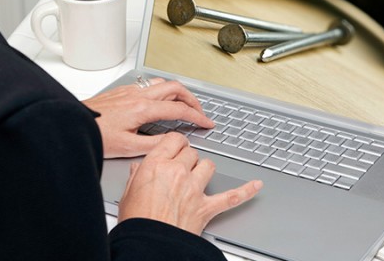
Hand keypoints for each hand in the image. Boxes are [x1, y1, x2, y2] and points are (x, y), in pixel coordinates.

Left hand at [82, 78, 213, 157]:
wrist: (71, 124)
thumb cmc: (95, 135)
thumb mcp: (128, 147)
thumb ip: (155, 144)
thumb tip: (174, 141)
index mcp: (142, 108)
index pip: (179, 109)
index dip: (197, 116)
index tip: (207, 123)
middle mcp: (138, 95)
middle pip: (175, 87)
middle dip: (192, 99)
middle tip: (199, 112)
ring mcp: (129, 91)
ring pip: (162, 83)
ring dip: (177, 92)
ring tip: (183, 105)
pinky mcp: (122, 92)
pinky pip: (149, 85)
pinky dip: (162, 91)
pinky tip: (158, 102)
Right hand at [117, 133, 262, 234]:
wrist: (148, 244)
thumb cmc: (137, 221)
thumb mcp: (127, 193)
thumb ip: (136, 176)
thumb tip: (139, 169)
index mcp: (156, 165)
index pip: (174, 140)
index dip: (176, 143)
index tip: (175, 147)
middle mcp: (177, 172)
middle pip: (192, 152)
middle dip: (187, 158)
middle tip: (181, 167)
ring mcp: (194, 189)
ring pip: (208, 166)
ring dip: (204, 169)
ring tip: (198, 175)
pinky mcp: (206, 207)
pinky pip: (231, 196)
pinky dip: (246, 191)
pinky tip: (255, 185)